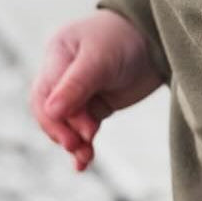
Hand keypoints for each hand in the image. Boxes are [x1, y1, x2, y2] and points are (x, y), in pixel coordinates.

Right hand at [29, 9, 164, 170]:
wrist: (158, 37)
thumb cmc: (126, 38)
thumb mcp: (100, 58)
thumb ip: (76, 84)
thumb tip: (50, 112)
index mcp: (57, 54)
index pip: (43, 94)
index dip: (53, 119)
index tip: (71, 137)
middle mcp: (63, 74)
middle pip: (52, 112)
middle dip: (65, 132)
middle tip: (81, 145)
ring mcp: (79, 91)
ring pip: (67, 124)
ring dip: (74, 142)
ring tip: (85, 158)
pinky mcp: (96, 104)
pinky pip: (83, 129)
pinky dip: (83, 145)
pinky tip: (83, 162)